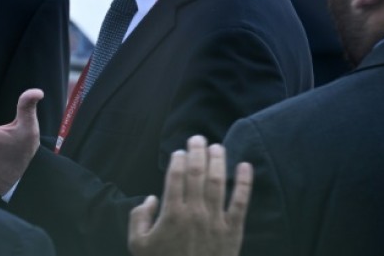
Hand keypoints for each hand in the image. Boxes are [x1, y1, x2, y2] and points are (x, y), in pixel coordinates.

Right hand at [128, 136, 252, 255]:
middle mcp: (194, 212)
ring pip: (218, 182)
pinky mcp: (233, 231)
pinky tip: (246, 166)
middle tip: (197, 138)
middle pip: (197, 174)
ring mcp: (215, 221)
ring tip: (217, 146)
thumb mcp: (137, 244)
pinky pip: (241, 203)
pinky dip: (245, 183)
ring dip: (218, 161)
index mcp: (171, 213)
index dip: (178, 160)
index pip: (175, 176)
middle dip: (197, 152)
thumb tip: (151, 199)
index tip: (179, 151)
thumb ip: (138, 218)